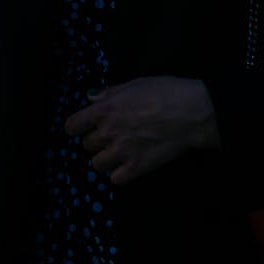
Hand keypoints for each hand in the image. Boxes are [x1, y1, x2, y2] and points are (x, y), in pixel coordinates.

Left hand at [64, 75, 220, 185]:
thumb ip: (109, 93)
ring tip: (117, 152)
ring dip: (104, 159)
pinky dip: (119, 173)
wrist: (190, 113)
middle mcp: (109, 132)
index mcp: (105, 110)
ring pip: (96, 164)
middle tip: (110, 136)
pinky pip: (115, 179)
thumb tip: (91, 97)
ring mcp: (121, 152)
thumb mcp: (134, 84)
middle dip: (95, 140)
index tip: (82, 127)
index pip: (73, 125)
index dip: (76, 126)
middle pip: (86, 145)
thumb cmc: (165, 92)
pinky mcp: (136, 168)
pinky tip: (129, 164)